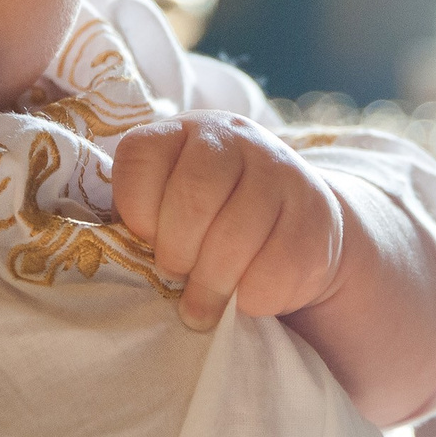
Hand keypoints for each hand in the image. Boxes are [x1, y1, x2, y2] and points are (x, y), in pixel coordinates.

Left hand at [111, 112, 343, 331]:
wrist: (301, 225)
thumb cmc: (215, 221)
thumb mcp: (173, 203)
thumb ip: (146, 214)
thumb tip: (118, 251)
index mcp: (185, 130)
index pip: (140, 156)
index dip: (136, 210)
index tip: (145, 239)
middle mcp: (235, 137)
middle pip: (192, 198)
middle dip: (176, 252)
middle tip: (174, 276)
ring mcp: (282, 171)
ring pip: (234, 238)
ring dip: (210, 285)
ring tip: (201, 306)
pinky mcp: (316, 216)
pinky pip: (273, 268)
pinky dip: (252, 296)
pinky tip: (247, 296)